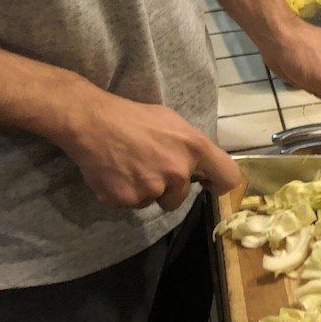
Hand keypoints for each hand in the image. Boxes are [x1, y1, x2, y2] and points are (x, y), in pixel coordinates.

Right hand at [53, 82, 240, 211]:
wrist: (92, 122)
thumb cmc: (134, 117)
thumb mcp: (173, 122)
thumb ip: (190, 147)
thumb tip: (200, 167)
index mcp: (195, 147)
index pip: (228, 178)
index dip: (219, 185)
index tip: (208, 185)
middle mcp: (178, 171)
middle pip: (181, 197)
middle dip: (168, 188)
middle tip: (149, 167)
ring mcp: (153, 188)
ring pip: (155, 201)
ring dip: (145, 191)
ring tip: (130, 167)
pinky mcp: (129, 199)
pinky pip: (132, 204)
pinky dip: (124, 193)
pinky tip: (116, 173)